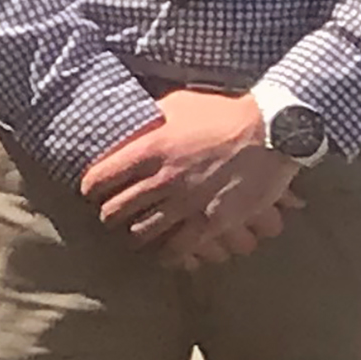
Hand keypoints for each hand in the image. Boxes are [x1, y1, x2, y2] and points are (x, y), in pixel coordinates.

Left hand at [84, 89, 300, 270]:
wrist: (270, 133)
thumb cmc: (223, 114)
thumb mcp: (177, 105)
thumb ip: (149, 118)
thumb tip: (128, 124)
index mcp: (150, 148)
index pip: (100, 177)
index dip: (90, 187)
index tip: (91, 190)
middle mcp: (163, 179)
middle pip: (116, 209)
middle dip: (108, 215)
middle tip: (110, 215)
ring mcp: (187, 203)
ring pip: (142, 232)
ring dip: (133, 235)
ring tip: (133, 234)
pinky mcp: (211, 222)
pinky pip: (178, 248)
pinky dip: (166, 255)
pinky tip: (163, 254)